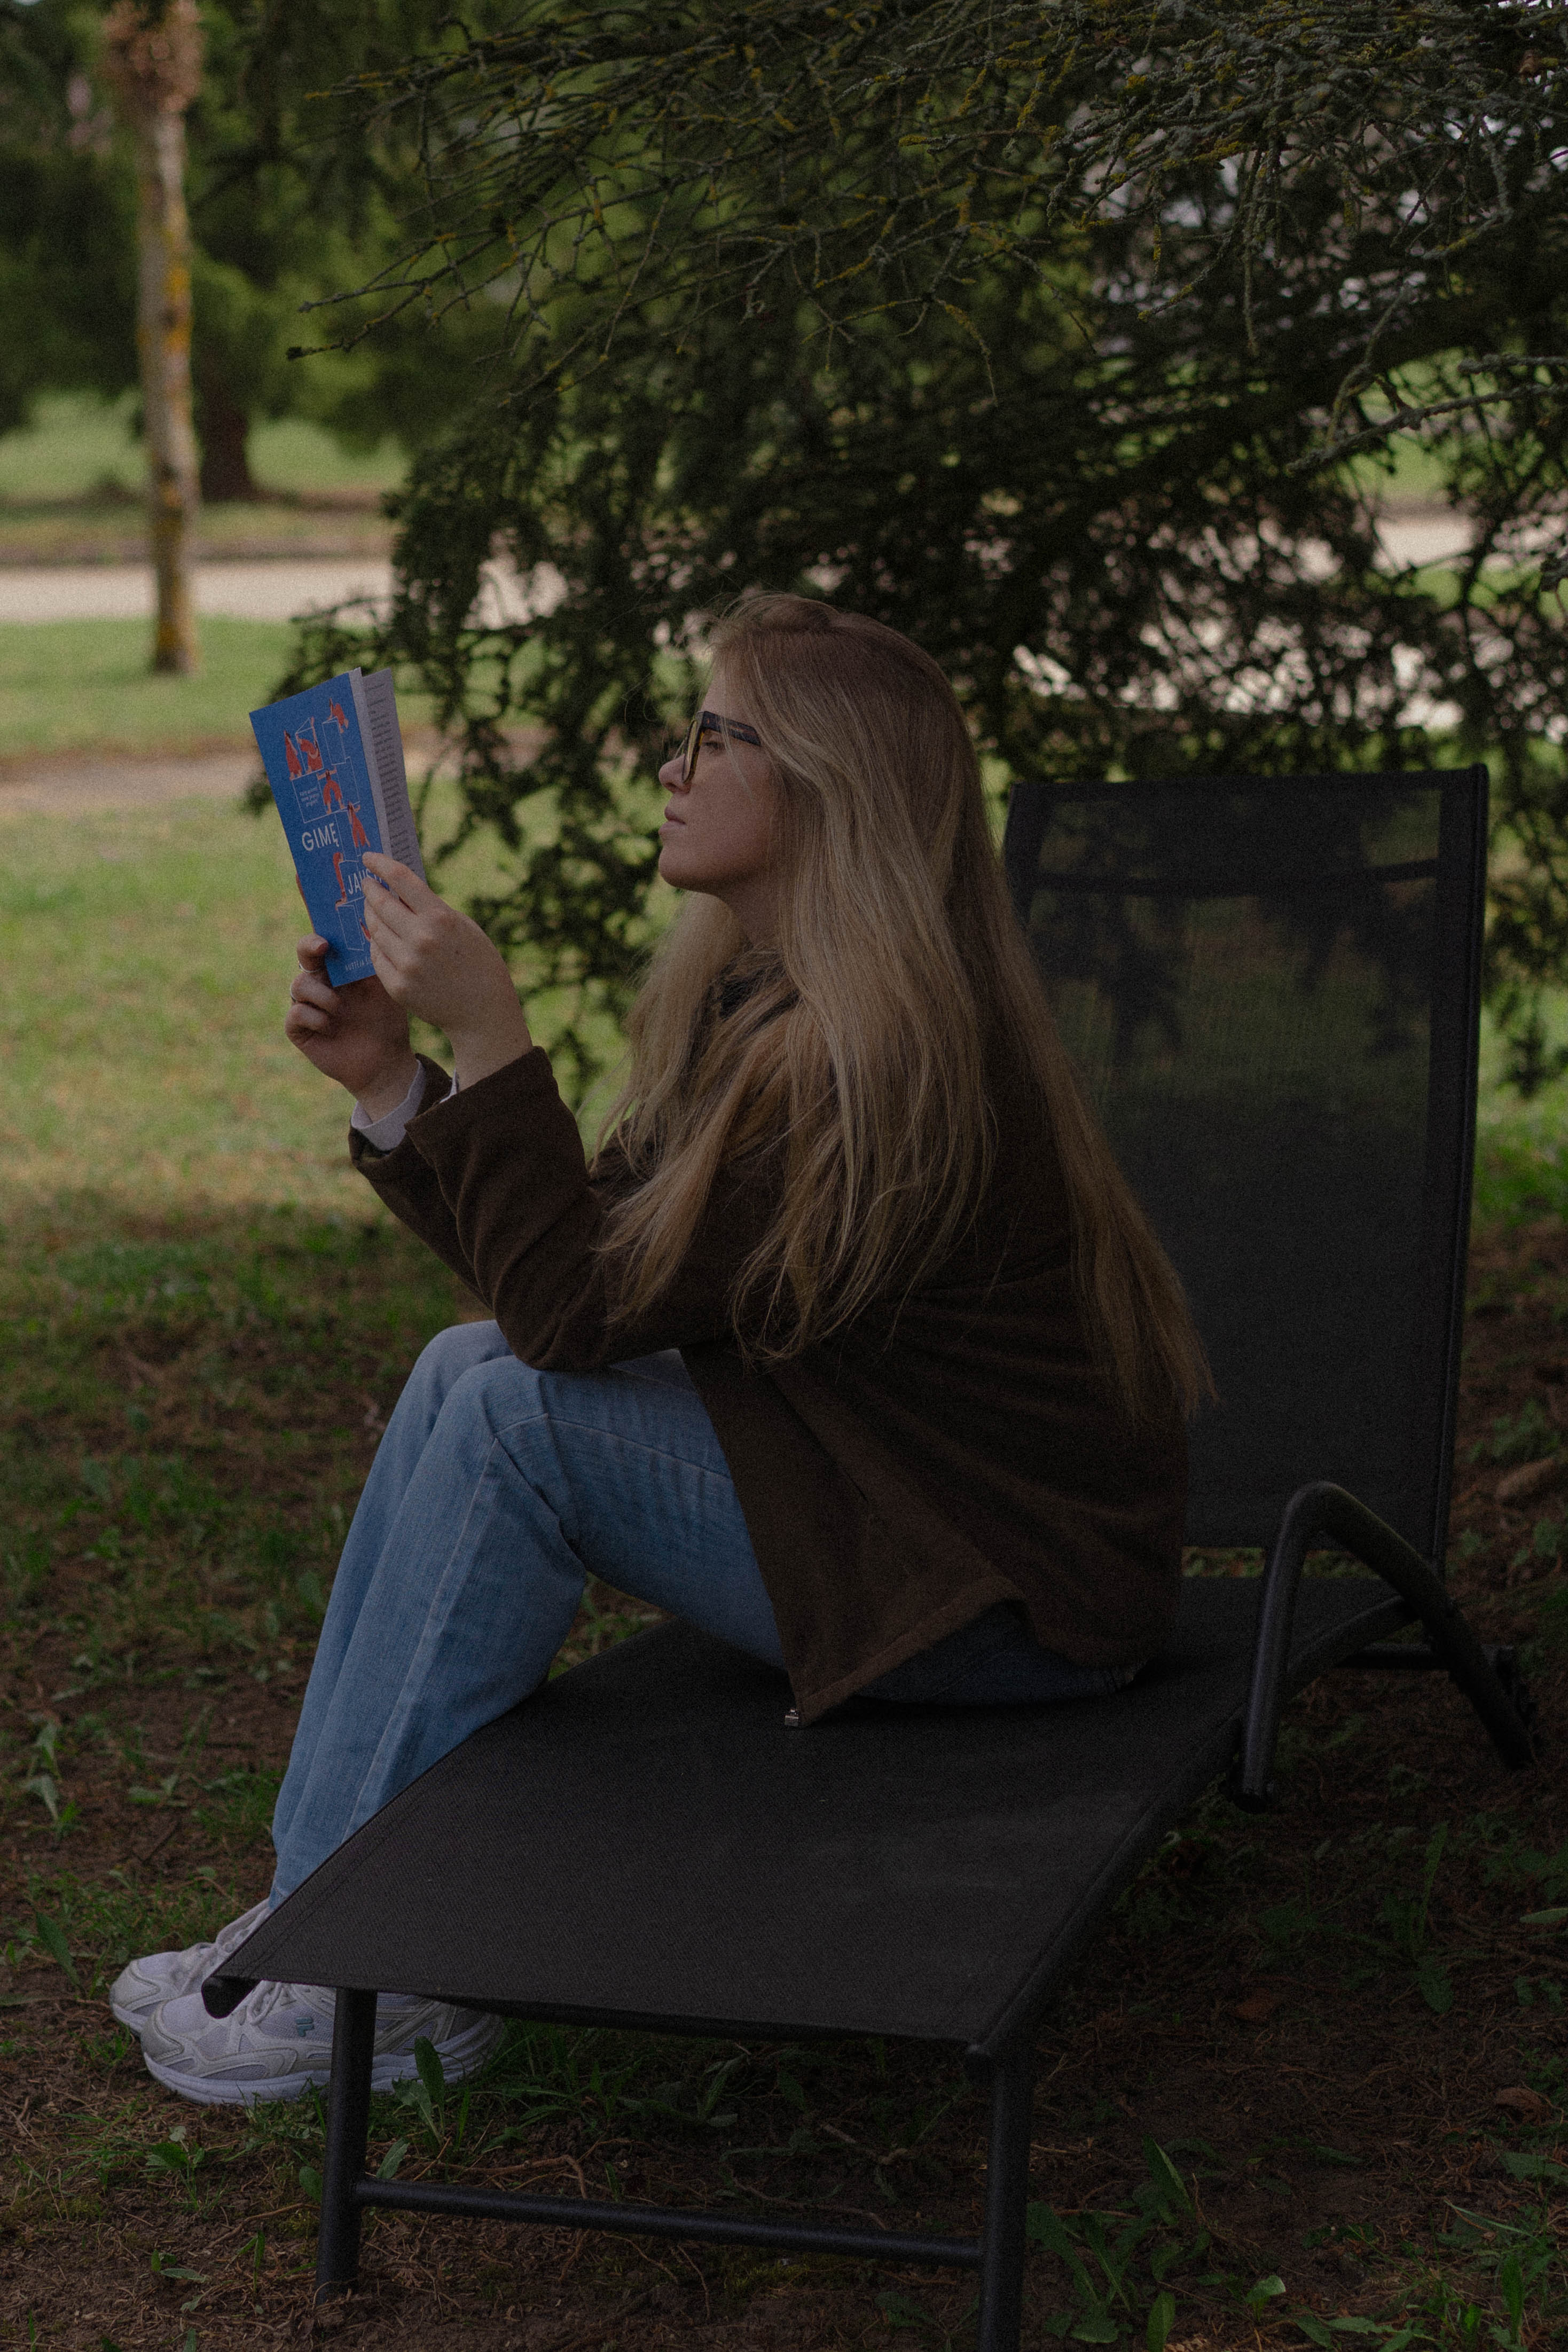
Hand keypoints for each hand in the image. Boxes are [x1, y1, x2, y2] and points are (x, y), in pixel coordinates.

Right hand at [286, 935, 416, 1112]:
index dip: (321, 934)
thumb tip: (371, 931)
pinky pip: (296, 1014)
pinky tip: (331, 1026)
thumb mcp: (386, 989)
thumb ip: (374, 964)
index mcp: (338, 970)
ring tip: (339, 1008)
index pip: (324, 944)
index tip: (329, 935)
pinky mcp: (300, 1030)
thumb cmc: (386, 1021)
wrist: (386, 1061)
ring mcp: (308, 1006)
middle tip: (322, 949)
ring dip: (320, 994)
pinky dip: (314, 1017)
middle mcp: (320, 984)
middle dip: (309, 948)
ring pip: (297, 985)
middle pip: (303, 956)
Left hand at [361, 853, 532, 1085]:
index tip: (368, 858)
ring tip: (373, 911)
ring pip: (374, 930)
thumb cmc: (478, 962)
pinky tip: (382, 940)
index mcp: (441, 918)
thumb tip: (398, 889)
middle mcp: (421, 939)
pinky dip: (377, 945)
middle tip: (366, 885)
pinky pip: (376, 956)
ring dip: (370, 917)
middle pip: (380, 903)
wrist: (482, 1011)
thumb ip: (431, 908)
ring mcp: (407, 964)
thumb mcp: (463, 926)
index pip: (400, 879)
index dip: (380, 864)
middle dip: (369, 891)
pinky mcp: (397, 986)